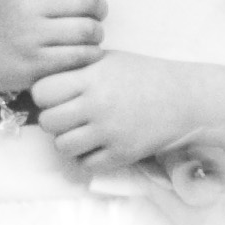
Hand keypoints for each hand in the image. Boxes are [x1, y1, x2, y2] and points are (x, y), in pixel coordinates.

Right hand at [0, 0, 107, 94]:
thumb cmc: (20, 14)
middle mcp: (28, 4)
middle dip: (100, 7)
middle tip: (95, 14)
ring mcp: (31, 35)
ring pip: (88, 29)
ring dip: (97, 33)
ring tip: (90, 34)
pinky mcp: (37, 63)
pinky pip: (81, 56)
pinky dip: (92, 53)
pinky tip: (86, 50)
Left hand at [25, 51, 206, 172]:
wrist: (183, 98)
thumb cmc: (141, 75)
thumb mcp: (107, 60)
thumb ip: (75, 69)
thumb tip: (40, 83)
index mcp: (91, 77)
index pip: (41, 91)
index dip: (45, 94)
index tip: (57, 94)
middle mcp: (97, 105)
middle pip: (47, 121)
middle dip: (53, 119)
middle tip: (67, 115)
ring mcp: (109, 132)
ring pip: (62, 146)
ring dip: (67, 140)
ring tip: (80, 131)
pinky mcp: (122, 154)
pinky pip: (86, 164)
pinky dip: (86, 156)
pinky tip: (96, 144)